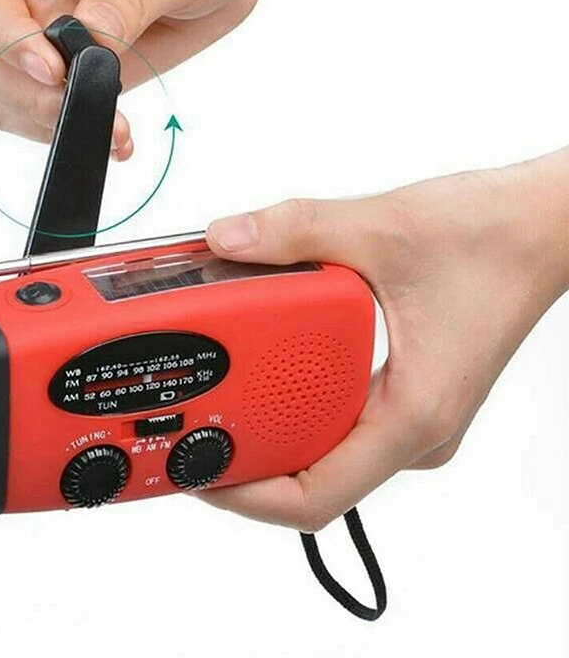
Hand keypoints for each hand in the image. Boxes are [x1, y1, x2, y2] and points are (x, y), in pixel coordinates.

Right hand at [0, 0, 268, 157]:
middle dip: (24, 92)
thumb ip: (129, 3)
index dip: (6, 35)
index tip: (53, 70)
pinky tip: (113, 136)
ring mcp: (48, 28)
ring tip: (109, 127)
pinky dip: (68, 130)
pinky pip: (43, 110)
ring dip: (43, 119)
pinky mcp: (73, 66)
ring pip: (0, 89)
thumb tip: (90, 43)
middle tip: (80, 107)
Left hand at [198, 149, 568, 531]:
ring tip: (219, 411)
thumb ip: (297, 230)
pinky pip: (344, 422)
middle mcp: (414, 428)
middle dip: (248, 467)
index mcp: (412, 413)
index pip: (318, 497)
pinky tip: (268, 379)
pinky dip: (301, 412)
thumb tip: (228, 238)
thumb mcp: (381, 228)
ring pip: (330, 454)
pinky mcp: (408, 393)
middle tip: (192, 433)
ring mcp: (412, 415)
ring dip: (274, 441)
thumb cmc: (490, 239)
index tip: (199, 473)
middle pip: (315, 481)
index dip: (248, 498)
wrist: (539, 229)